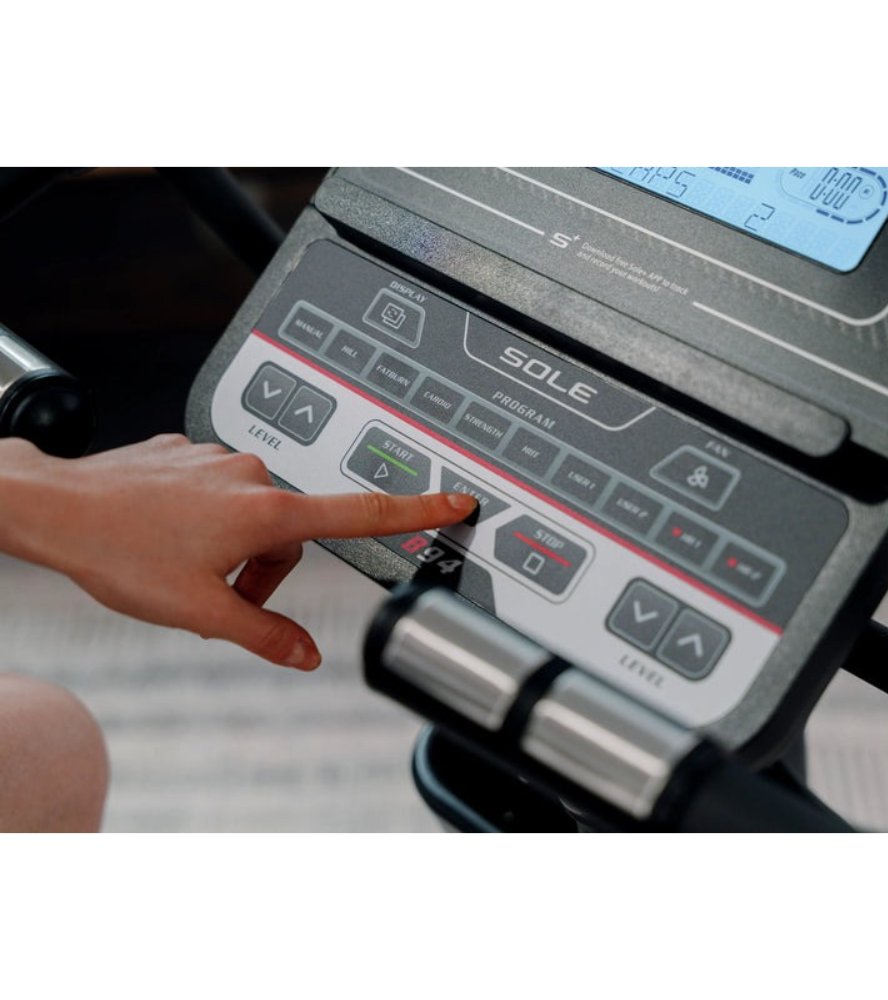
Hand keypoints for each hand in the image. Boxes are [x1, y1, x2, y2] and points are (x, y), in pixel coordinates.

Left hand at [0, 435, 476, 669]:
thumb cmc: (121, 551)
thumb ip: (264, 635)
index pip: (361, 512)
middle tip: (224, 598)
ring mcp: (219, 460)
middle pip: (293, 533)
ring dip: (237, 548)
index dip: (416, 510)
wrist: (56, 506)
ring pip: (254, 513)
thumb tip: (307, 654)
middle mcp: (251, 476)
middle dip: (268, 571)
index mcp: (266, 512)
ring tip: (189, 570)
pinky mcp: (191, 452)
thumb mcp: (200, 611)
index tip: (454, 500)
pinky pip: (221, 492)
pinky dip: (209, 521)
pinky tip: (171, 536)